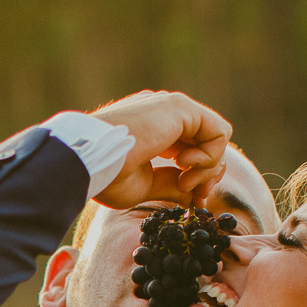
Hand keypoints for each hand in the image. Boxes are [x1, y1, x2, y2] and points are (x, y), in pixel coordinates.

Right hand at [89, 90, 232, 209]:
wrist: (88, 161)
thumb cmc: (105, 175)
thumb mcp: (144, 185)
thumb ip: (171, 184)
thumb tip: (194, 195)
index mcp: (154, 128)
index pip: (193, 148)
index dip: (198, 176)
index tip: (190, 199)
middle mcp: (165, 114)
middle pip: (208, 142)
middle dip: (208, 175)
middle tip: (195, 197)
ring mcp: (173, 108)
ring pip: (216, 137)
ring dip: (208, 168)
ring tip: (184, 182)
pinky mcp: (181, 108)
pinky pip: (219, 132)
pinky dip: (210, 156)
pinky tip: (184, 167)